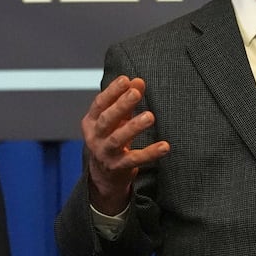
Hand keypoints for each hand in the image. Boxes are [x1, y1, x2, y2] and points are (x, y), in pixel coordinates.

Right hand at [81, 75, 170, 213]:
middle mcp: (95, 137)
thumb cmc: (111, 138)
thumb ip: (126, 101)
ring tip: (150, 116)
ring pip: (118, 139)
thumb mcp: (117, 119)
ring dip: (134, 127)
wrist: (104, 175)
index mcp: (91, 122)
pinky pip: (135, 159)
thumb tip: (138, 81)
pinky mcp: (118, 167)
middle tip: (135, 93)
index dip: (112, 91)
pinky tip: (164, 146)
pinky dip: (150, 153)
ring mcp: (105, 153)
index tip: (125, 80)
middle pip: (106, 119)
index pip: (100, 104)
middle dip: (121, 105)